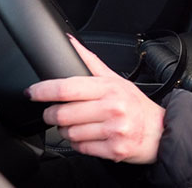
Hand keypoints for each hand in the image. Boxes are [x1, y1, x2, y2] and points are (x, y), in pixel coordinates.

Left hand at [26, 36, 164, 163]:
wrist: (159, 130)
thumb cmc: (135, 105)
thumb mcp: (116, 80)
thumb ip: (90, 62)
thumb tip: (70, 42)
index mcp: (110, 88)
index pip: (67, 88)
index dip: (43, 90)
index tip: (32, 92)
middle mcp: (113, 108)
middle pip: (63, 113)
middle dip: (52, 115)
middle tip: (56, 113)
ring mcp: (114, 130)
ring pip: (69, 133)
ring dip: (66, 131)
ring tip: (78, 125)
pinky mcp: (113, 150)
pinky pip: (80, 148)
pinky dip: (79, 144)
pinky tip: (88, 137)